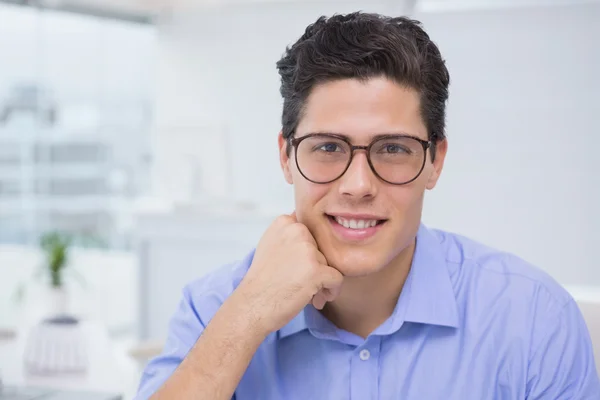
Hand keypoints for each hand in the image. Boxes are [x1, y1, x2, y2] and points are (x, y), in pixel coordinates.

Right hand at [234, 212, 343, 334]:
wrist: (252, 305)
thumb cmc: (262, 280)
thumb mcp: (270, 244)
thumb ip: (290, 233)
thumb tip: (309, 228)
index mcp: (285, 222)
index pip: (313, 232)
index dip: (308, 252)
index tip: (297, 267)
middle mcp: (297, 230)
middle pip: (322, 248)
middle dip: (317, 266)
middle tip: (300, 282)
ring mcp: (307, 250)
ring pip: (330, 263)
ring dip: (322, 280)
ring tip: (305, 292)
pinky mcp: (316, 270)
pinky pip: (337, 278)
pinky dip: (332, 291)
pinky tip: (317, 299)